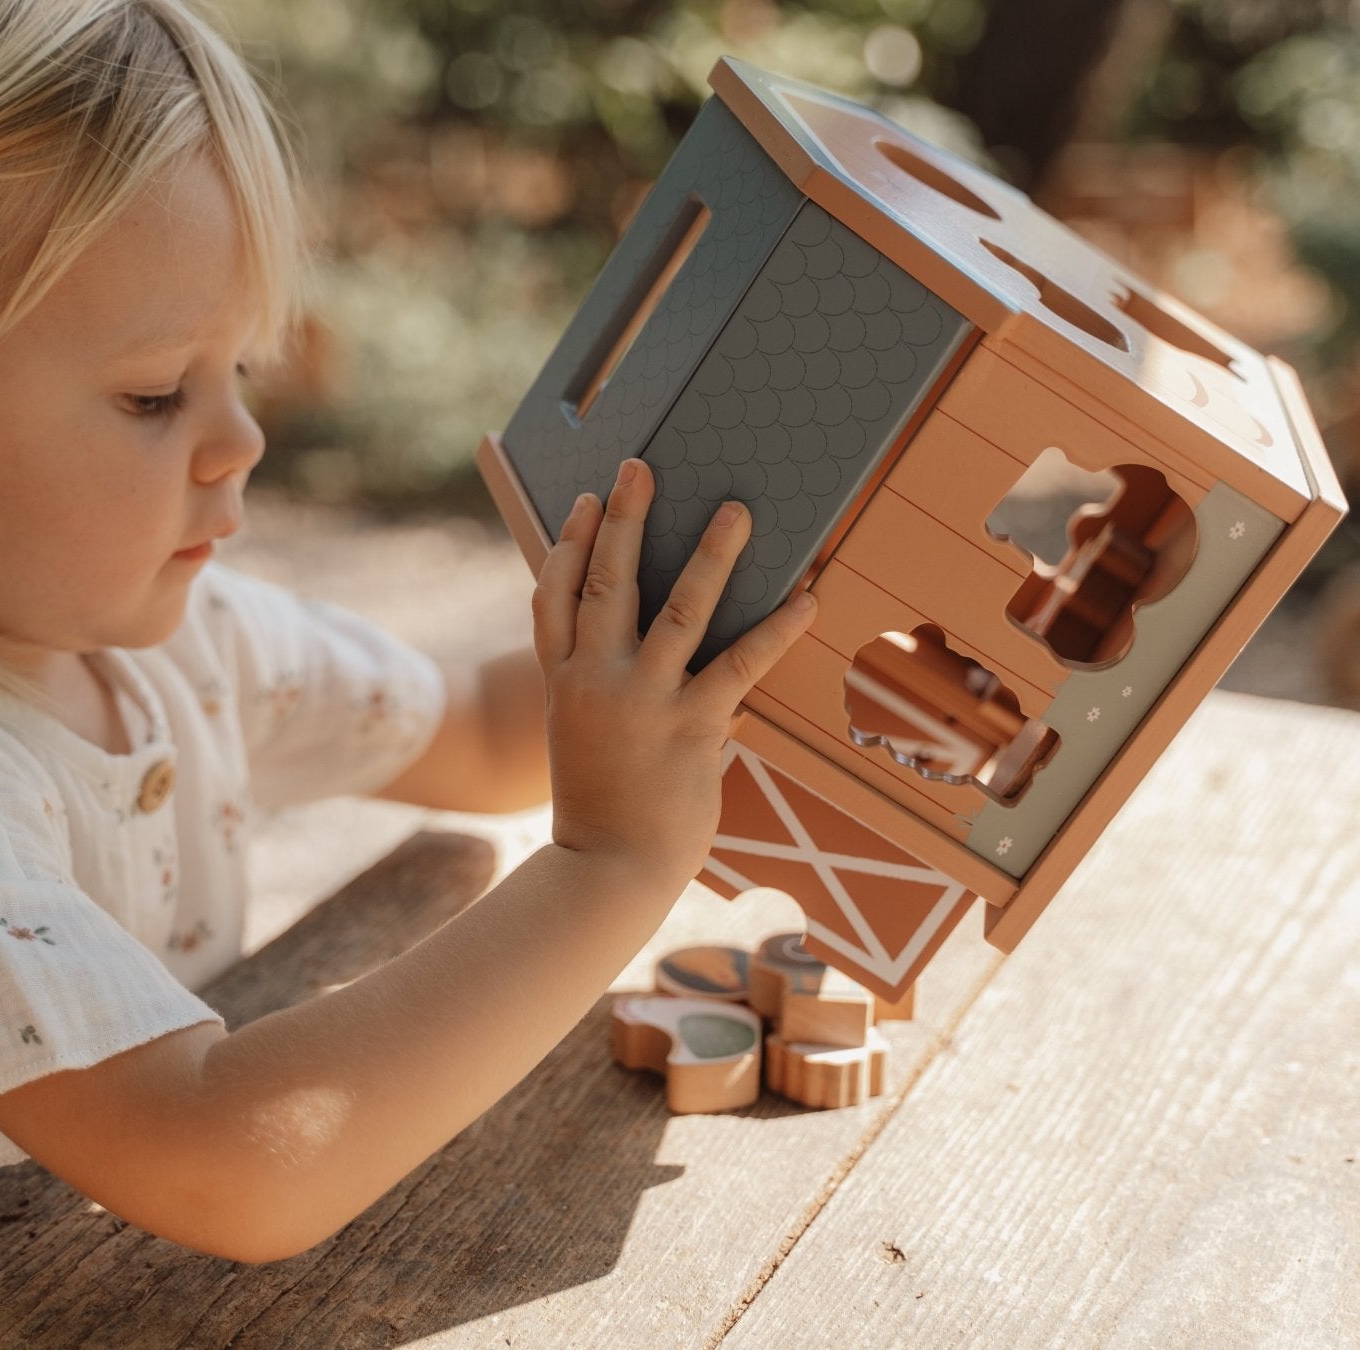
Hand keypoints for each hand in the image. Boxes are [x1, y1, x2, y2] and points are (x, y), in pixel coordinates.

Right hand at [532, 457, 816, 885]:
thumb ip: (612, 696)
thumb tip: (674, 661)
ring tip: (736, 512)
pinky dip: (776, 630)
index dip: (570, 546)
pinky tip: (806, 599)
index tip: (587, 503)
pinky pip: (740, 666)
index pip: (553, 599)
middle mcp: (597, 682)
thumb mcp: (585, 741)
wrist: (609, 869)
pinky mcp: (691, 727)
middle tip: (639, 469)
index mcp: (564, 683)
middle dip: (623, 522)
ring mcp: (643, 702)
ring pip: (677, 610)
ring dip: (710, 556)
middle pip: (605, 584)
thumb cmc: (604, 809)